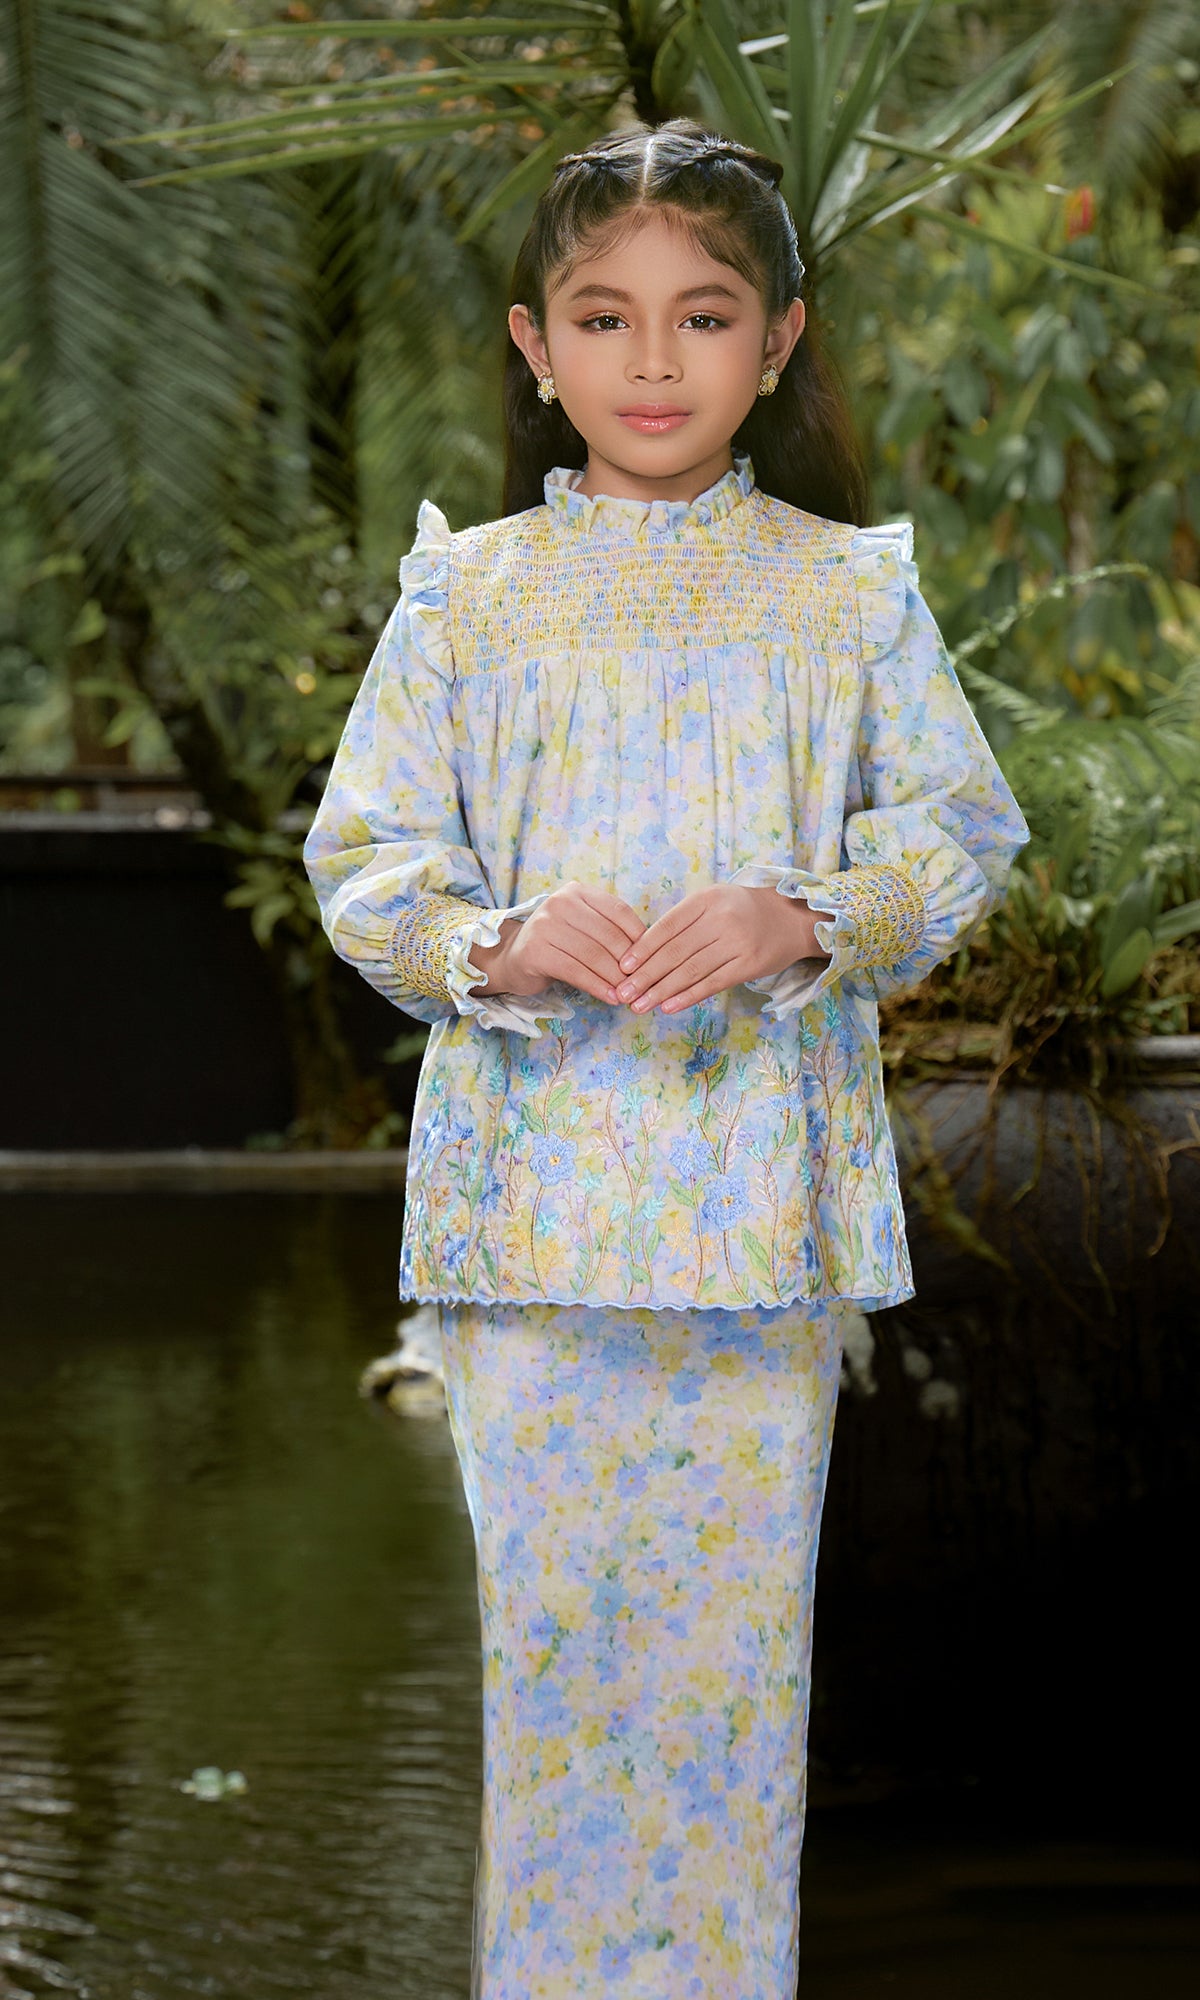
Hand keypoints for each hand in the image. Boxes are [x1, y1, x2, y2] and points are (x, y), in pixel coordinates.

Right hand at [467, 881, 645, 1006]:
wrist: (513, 959)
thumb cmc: (557, 945)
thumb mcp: (584, 929)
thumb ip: (610, 932)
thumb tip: (650, 954)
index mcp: (577, 892)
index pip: (618, 912)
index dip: (639, 938)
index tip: (652, 960)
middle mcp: (560, 902)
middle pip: (608, 935)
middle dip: (630, 964)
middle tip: (643, 984)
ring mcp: (545, 924)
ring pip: (594, 955)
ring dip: (616, 979)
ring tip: (630, 995)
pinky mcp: (536, 950)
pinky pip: (576, 971)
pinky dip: (597, 987)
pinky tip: (611, 998)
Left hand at [614, 884, 828, 1013]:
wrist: (791, 918)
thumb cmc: (741, 910)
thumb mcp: (712, 902)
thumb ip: (683, 921)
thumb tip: (642, 952)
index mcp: (705, 900)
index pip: (666, 927)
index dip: (643, 950)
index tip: (623, 968)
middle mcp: (721, 919)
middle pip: (674, 952)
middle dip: (645, 976)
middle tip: (623, 993)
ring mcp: (737, 942)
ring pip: (691, 970)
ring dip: (661, 991)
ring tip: (640, 1005)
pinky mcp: (750, 965)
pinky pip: (713, 983)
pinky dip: (688, 996)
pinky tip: (669, 1007)